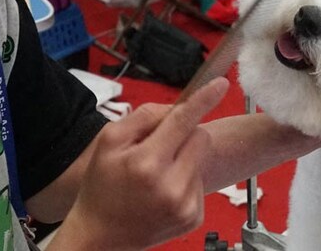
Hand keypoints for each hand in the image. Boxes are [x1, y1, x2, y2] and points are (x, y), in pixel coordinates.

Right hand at [54, 78, 228, 249]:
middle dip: (185, 134)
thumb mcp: (109, 141)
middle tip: (160, 147)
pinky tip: (163, 192)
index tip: (221, 84)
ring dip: (185, 159)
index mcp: (146, 162)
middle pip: (201, 136)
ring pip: (202, 159)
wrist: (99, 235)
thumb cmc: (102, 185)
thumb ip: (143, 117)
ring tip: (157, 175)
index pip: (183, 121)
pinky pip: (201, 182)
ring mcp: (185, 205)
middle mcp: (170, 186)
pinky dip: (186, 181)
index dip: (204, 99)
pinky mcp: (193, 218)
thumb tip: (176, 107)